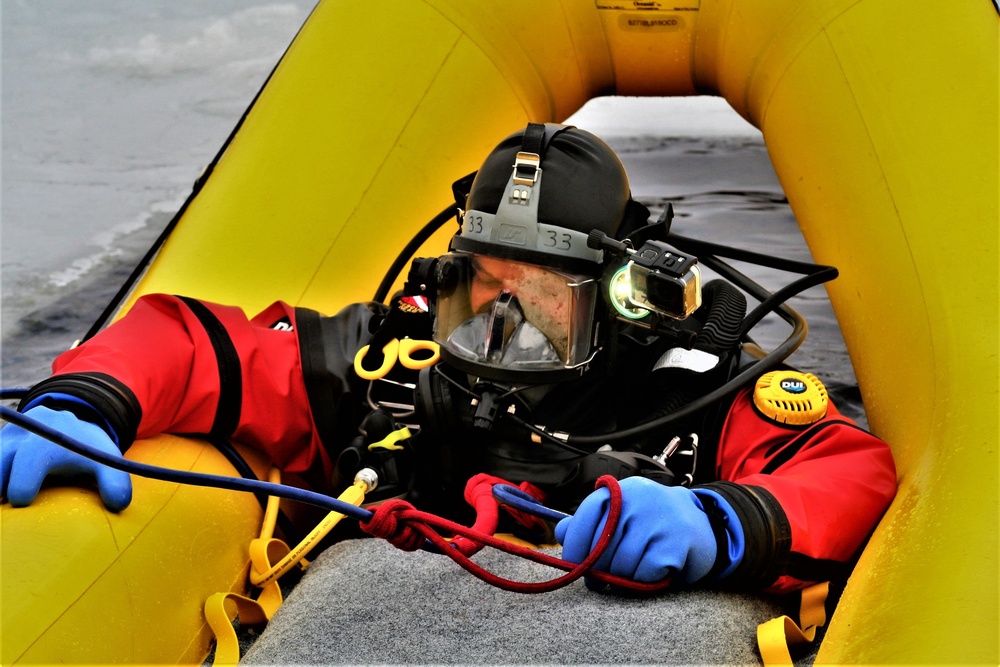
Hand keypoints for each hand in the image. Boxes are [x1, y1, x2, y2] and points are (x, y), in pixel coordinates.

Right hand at [1, 405, 131, 510]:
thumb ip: (115, 481)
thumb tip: (118, 504)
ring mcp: (6, 436)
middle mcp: (25, 432)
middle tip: (5, 501)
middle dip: (1, 481)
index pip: (32, 456)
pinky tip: (3, 492)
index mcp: (53, 436)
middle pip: (2, 457)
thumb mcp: (106, 462)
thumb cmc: (87, 452)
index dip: (23, 479)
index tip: (21, 500)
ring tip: (3, 499)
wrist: (69, 427)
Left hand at [555, 477, 716, 588]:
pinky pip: (644, 573)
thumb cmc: (653, 523)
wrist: (704, 524)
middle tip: (602, 580)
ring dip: (623, 579)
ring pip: (622, 564)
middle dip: (599, 569)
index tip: (573, 565)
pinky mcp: (676, 541)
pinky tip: (653, 572)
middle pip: (602, 545)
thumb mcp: (623, 516)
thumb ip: (591, 523)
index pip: (587, 514)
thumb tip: (561, 532)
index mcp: (621, 490)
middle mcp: (639, 498)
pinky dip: (644, 581)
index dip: (575, 543)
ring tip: (632, 574)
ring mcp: (659, 518)